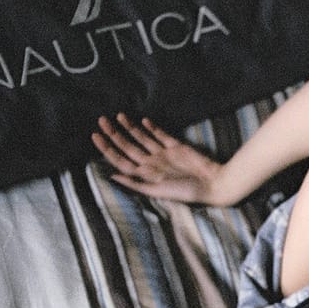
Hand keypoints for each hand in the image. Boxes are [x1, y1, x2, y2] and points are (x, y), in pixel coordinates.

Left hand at [91, 114, 222, 204]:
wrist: (212, 183)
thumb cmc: (186, 191)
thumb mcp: (158, 191)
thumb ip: (136, 184)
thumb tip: (113, 176)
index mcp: (146, 175)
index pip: (121, 159)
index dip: (107, 148)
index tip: (95, 136)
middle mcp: (152, 163)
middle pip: (128, 146)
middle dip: (114, 134)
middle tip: (101, 120)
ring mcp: (164, 154)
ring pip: (142, 139)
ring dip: (130, 128)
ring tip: (118, 116)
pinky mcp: (177, 147)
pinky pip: (161, 136)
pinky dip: (152, 128)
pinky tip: (143, 120)